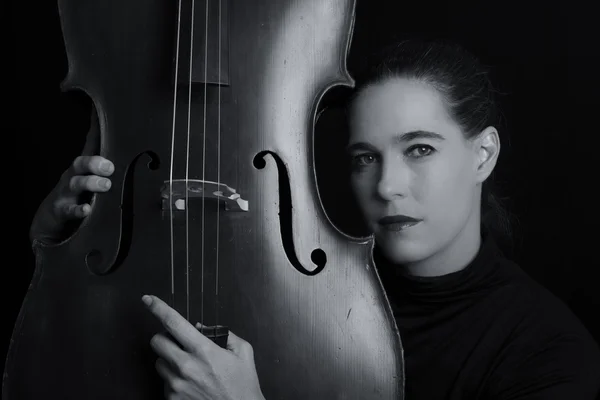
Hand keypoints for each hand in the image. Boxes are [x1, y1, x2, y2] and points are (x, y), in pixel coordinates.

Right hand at [29, 111, 113, 243]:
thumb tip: (137, 150)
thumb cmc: (80, 194)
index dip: (96, 128)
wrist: (53, 218)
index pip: (91, 144)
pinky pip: (70, 210)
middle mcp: (74, 175)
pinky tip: (86, 209)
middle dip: (95, 162)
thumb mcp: (93, 177)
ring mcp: (67, 192)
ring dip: (91, 183)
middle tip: (110, 166)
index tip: (100, 113)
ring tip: (105, 185)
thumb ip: (110, 165)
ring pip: (76, 183)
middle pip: (81, 163)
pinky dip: (78, 209)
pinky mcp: (62, 210)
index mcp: (84, 167)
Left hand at [142, 295, 264, 399]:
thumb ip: (224, 334)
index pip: (174, 322)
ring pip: (159, 362)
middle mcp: (186, 366)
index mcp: (204, 350)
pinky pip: (164, 382)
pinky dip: (173, 379)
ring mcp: (177, 385)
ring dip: (169, 360)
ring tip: (189, 367)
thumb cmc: (242, 387)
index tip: (148, 300)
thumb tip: (203, 328)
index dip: (158, 308)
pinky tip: (190, 383)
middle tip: (178, 342)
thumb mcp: (243, 353)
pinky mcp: (172, 399)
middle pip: (156, 341)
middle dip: (165, 338)